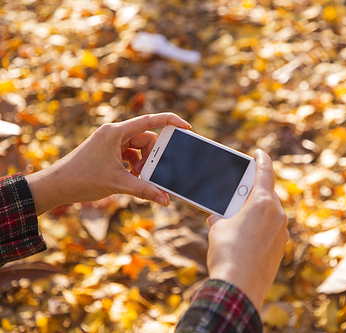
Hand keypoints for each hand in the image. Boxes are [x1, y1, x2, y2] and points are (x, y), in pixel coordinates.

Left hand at [25, 113, 190, 214]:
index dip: (170, 121)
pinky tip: (131, 178)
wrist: (56, 186)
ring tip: (137, 178)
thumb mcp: (118, 184)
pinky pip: (130, 154)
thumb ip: (145, 190)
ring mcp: (111, 142)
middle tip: (149, 173)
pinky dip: (135, 166)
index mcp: (116, 132)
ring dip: (143, 163)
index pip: (150, 121)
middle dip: (152, 157)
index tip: (187, 127)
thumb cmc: (82, 179)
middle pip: (146, 139)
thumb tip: (166, 200)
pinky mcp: (108, 151)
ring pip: (139, 148)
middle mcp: (114, 133)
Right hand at [206, 149, 288, 312]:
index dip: (260, 160)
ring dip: (257, 212)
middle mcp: (278, 215)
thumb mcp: (217, 228)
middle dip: (253, 192)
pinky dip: (261, 228)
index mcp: (262, 203)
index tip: (258, 153)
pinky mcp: (281, 249)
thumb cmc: (227, 254)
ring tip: (238, 217)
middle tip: (239, 191)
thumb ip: (221, 216)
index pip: (264, 172)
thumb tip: (219, 217)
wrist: (238, 289)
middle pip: (267, 194)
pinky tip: (246, 237)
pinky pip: (272, 230)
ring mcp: (282, 233)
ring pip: (270, 214)